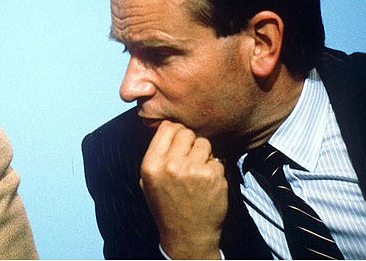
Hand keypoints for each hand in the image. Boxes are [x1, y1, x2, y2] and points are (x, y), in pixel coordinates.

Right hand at [140, 121, 227, 258]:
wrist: (187, 236)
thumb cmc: (167, 207)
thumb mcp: (148, 182)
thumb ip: (156, 155)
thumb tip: (168, 128)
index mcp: (151, 164)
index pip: (166, 128)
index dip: (175, 131)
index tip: (179, 141)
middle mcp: (170, 165)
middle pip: (186, 132)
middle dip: (190, 143)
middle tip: (190, 158)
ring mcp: (193, 170)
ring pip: (204, 143)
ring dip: (204, 155)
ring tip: (198, 172)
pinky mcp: (212, 176)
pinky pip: (217, 159)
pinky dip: (215, 169)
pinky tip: (207, 184)